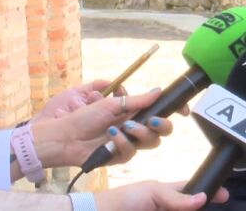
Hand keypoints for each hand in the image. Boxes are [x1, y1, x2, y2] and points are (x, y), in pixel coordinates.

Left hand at [31, 88, 172, 167]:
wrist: (62, 135)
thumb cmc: (82, 115)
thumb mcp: (111, 103)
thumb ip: (138, 99)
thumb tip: (159, 90)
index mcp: (133, 110)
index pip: (160, 109)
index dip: (174, 109)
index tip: (183, 109)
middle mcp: (134, 126)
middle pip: (162, 129)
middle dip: (162, 124)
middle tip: (153, 120)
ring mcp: (128, 141)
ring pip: (151, 142)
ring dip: (141, 132)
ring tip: (126, 126)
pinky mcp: (119, 156)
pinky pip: (131, 151)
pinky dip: (122, 142)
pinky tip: (110, 136)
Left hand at [94, 180, 227, 210]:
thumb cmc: (125, 200)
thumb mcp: (152, 192)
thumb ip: (177, 197)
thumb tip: (203, 198)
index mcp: (168, 195)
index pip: (193, 192)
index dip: (209, 192)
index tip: (225, 195)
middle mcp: (169, 208)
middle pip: (191, 209)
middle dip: (201, 208)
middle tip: (209, 207)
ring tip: (199, 210)